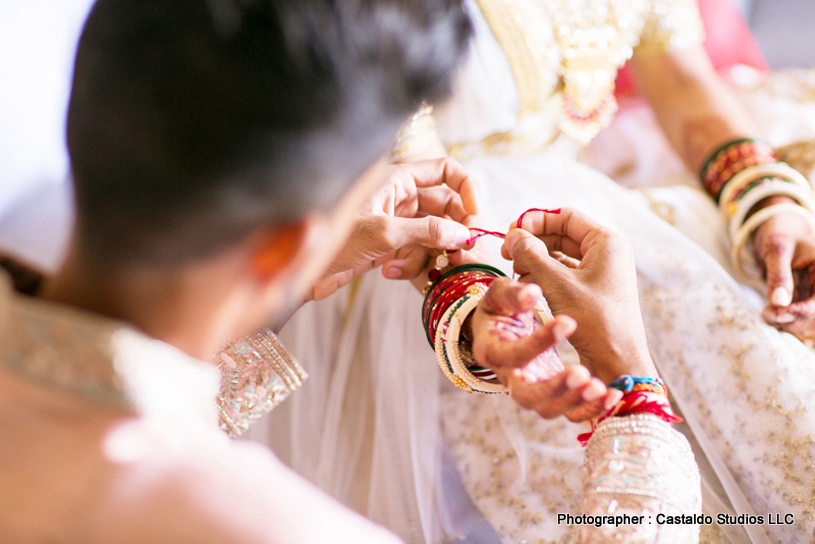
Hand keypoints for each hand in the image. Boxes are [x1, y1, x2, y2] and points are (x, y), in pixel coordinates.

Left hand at [309, 158, 478, 299]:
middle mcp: (401, 196)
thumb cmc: (333, 240)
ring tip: (418, 268)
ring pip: (435, 234)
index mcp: (398, 178)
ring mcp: (397, 222)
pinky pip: (419, 253)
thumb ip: (427, 232)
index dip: (468, 188)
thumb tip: (464, 234)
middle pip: (447, 206)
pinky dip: (413, 265)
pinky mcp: (391, 246)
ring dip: (432, 253)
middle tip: (463, 253)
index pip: (446, 170)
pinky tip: (392, 273)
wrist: (302, 271)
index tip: (476, 215)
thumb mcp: (384, 233)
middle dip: (455, 230)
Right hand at [469, 277, 621, 421]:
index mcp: (492, 350)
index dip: (538, 342)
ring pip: (549, 409)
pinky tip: (612, 394)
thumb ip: (514, 293)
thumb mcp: (502, 293)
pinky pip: (570, 413)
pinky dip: (591, 408)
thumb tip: (532, 293)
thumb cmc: (504, 306)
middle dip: (555, 387)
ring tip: (600, 386)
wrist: (507, 324)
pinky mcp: (554, 394)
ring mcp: (533, 388)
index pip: (512, 354)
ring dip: (574, 400)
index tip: (568, 322)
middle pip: (526, 395)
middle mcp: (509, 377)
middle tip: (581, 372)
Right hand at [500, 208, 656, 383]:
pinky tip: (527, 286)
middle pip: (561, 234)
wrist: (618, 362)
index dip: (535, 220)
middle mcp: (606, 253)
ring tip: (516, 272)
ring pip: (560, 255)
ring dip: (535, 260)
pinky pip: (563, 274)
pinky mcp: (592, 291)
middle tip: (507, 252)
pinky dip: (543, 276)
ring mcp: (600, 273)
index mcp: (606, 243)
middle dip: (533, 242)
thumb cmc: (596, 322)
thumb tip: (513, 235)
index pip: (566, 217)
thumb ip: (532, 255)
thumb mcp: (558, 285)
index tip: (511, 231)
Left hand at [754, 200, 814, 345]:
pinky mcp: (805, 301)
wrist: (778, 232)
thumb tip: (779, 302)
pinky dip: (786, 323)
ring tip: (767, 314)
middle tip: (767, 313)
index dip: (803, 312)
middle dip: (793, 320)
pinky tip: (772, 317)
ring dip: (788, 325)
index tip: (779, 314)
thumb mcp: (778, 248)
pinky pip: (800, 320)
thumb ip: (779, 274)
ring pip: (808, 323)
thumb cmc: (780, 233)